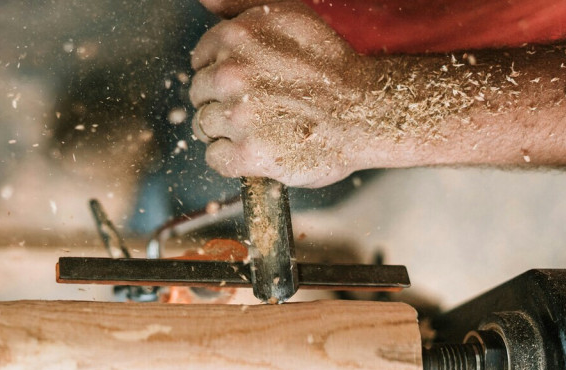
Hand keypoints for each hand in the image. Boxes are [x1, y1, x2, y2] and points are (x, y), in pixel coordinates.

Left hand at [190, 1, 377, 187]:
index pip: (200, 61)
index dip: (223, 74)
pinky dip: (232, 159)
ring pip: (204, 127)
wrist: (366, 111)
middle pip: (199, 95)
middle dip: (222, 101)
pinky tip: (258, 148)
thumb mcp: (287, 15)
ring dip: (227, 131)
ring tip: (262, 126)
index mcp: (235, 37)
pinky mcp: (248, 153)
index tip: (250, 81)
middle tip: (260, 106)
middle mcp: (231, 74)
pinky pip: (215, 158)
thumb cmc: (329, 65)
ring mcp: (238, 116)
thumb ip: (238, 4)